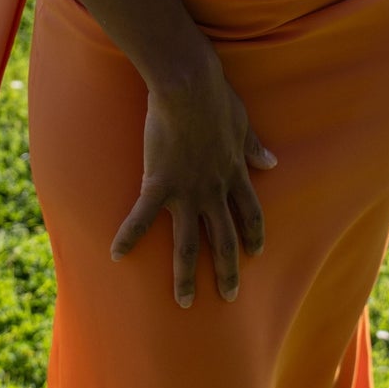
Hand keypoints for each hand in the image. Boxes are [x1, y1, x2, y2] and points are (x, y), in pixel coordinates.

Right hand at [110, 64, 277, 307]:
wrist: (190, 86)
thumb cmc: (217, 97)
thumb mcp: (242, 123)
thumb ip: (254, 147)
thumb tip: (272, 162)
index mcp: (234, 174)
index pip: (250, 213)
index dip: (253, 234)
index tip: (255, 253)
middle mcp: (214, 190)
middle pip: (224, 239)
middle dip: (227, 271)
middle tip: (229, 297)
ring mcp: (187, 191)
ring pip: (189, 243)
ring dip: (187, 275)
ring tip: (184, 301)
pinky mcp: (159, 183)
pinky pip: (142, 217)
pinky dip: (129, 236)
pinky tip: (116, 254)